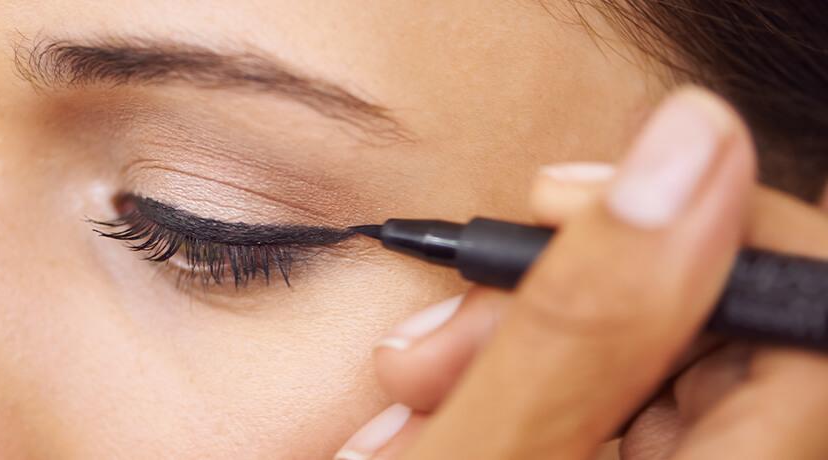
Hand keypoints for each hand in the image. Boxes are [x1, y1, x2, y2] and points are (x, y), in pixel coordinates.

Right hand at [335, 88, 827, 459]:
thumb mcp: (477, 456)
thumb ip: (584, 320)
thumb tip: (692, 147)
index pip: (799, 297)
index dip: (697, 219)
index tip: (564, 203)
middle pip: (698, 322)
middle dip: (554, 293)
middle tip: (456, 324)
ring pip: (621, 354)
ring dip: (499, 344)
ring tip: (411, 387)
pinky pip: (578, 397)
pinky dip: (496, 388)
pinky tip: (424, 411)